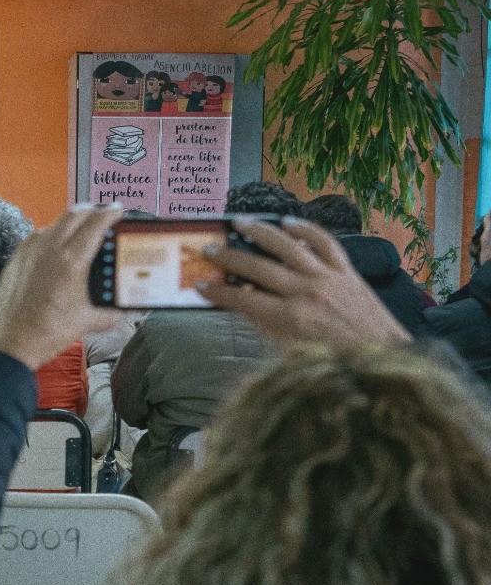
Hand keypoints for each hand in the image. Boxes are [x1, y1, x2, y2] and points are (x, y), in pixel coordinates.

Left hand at [0, 205, 125, 370]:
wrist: (12, 343)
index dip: (110, 212)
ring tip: (80, 232)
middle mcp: (48, 249)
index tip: (118, 210)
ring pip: (53, 224)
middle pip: (74, 214)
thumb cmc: (47, 332)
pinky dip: (50, 236)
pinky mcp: (15, 259)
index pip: (96, 223)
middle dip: (91, 211)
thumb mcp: (89, 321)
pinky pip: (35, 237)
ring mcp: (28, 252)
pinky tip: (55, 248)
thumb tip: (122, 310)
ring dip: (69, 223)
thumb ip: (112, 312)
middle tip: (101, 216)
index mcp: (71, 260)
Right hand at [196, 216, 408, 345]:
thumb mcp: (292, 352)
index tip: (200, 285)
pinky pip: (325, 242)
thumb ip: (266, 327)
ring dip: (261, 231)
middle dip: (229, 258)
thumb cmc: (335, 362)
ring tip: (240, 222)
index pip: (243, 299)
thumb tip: (243, 305)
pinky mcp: (347, 271)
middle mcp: (307, 292)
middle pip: (259, 268)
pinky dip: (306, 229)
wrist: (383, 358)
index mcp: (291, 318)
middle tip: (208, 249)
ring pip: (288, 246)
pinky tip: (288, 222)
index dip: (218, 292)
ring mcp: (328, 277)